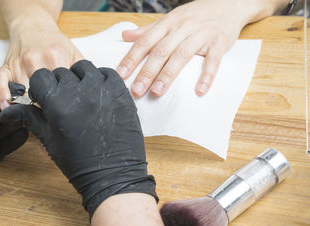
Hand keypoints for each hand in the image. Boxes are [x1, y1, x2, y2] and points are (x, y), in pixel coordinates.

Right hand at [0, 15, 83, 109]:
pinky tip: (8, 108)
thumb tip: (91, 94)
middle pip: (40, 94)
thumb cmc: (54, 43)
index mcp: (55, 57)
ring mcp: (18, 64)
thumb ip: (83, 73)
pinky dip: (3, 96)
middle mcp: (35, 61)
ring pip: (22, 93)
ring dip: (29, 106)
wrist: (33, 25)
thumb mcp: (74, 54)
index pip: (59, 89)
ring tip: (38, 115)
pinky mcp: (6, 66)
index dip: (63, 104)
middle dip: (46, 107)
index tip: (67, 113)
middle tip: (53, 117)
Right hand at [0, 60, 157, 217]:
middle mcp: (79, 93)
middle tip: (63, 102)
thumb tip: (6, 110)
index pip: (40, 78)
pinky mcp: (120, 91)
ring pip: (82, 67)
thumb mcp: (48, 139)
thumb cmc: (78, 161)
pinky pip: (105, 72)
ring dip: (77, 78)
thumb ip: (28, 117)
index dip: (40, 88)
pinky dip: (98, 78)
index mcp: (57, 104)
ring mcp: (102, 90)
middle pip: (60, 72)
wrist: (112, 174)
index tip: (44, 99)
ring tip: (79, 96)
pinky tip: (96, 93)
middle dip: (58, 85)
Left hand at [0, 83, 27, 200]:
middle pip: (9, 110)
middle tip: (23, 107)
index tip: (18, 91)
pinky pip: (12, 144)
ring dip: (20, 121)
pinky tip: (22, 132)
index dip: (8, 93)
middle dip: (17, 107)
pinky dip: (19, 138)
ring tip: (23, 119)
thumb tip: (4, 102)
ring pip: (13, 126)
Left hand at [116, 0, 255, 96]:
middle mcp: (182, 28)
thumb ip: (148, 30)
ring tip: (157, 92)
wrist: (229, 3)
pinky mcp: (219, 43)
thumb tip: (126, 36)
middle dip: (147, 72)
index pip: (145, 41)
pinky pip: (213, 61)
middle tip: (136, 90)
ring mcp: (201, 35)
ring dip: (168, 75)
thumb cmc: (196, 14)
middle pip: (161, 51)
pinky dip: (206, 76)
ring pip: (181, 56)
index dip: (132, 58)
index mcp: (168, 23)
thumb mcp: (171, 18)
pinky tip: (199, 90)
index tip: (121, 74)